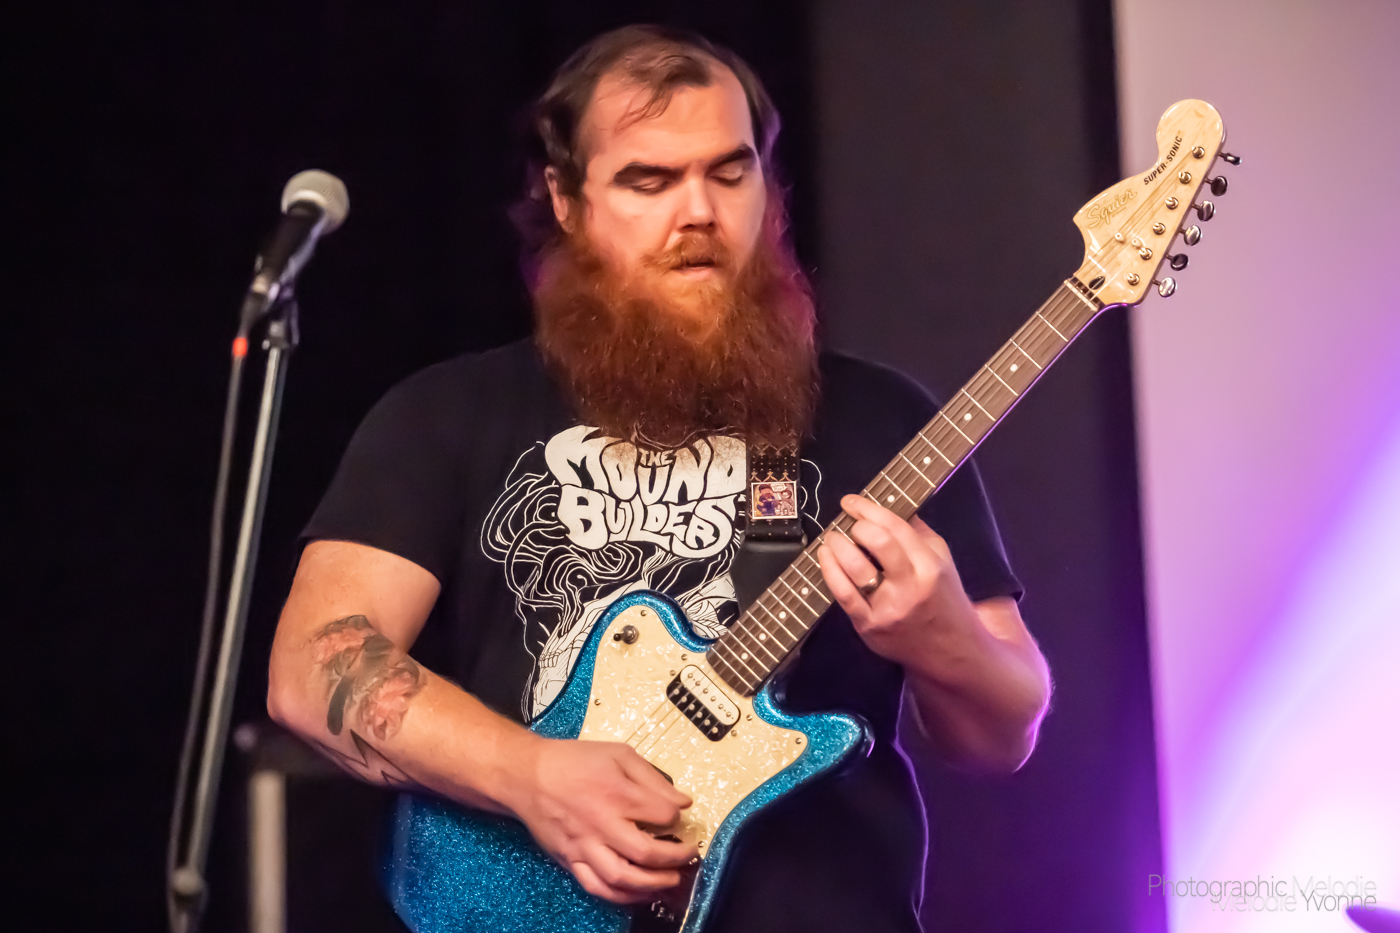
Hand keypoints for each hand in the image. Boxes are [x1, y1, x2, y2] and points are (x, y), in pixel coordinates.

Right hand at [505, 737, 696, 903]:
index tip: (681, 815)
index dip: (678, 816)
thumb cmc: (573, 761)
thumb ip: (652, 777)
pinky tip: (640, 893)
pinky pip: (597, 887)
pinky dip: (622, 896)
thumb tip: (682, 800)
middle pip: (646, 852)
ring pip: (622, 878)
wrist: (528, 775)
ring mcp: (584, 846)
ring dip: (653, 884)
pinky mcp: (570, 860)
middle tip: (689, 855)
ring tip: (671, 880)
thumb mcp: (618, 754)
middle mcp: (601, 824)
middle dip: (676, 857)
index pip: (661, 814)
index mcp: (616, 793)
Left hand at [816, 494, 978, 665]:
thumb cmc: (944, 599)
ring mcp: (888, 608)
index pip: (895, 527)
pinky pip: (842, 594)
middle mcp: (910, 586)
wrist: (950, 650)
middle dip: (856, 525)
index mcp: (930, 566)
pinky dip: (829, 570)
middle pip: (877, 542)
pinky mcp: (869, 626)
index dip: (868, 509)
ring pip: (854, 567)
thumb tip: (887, 507)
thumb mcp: (942, 561)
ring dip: (837, 545)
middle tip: (848, 524)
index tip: (851, 502)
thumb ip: (918, 532)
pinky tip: (825, 557)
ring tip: (832, 538)